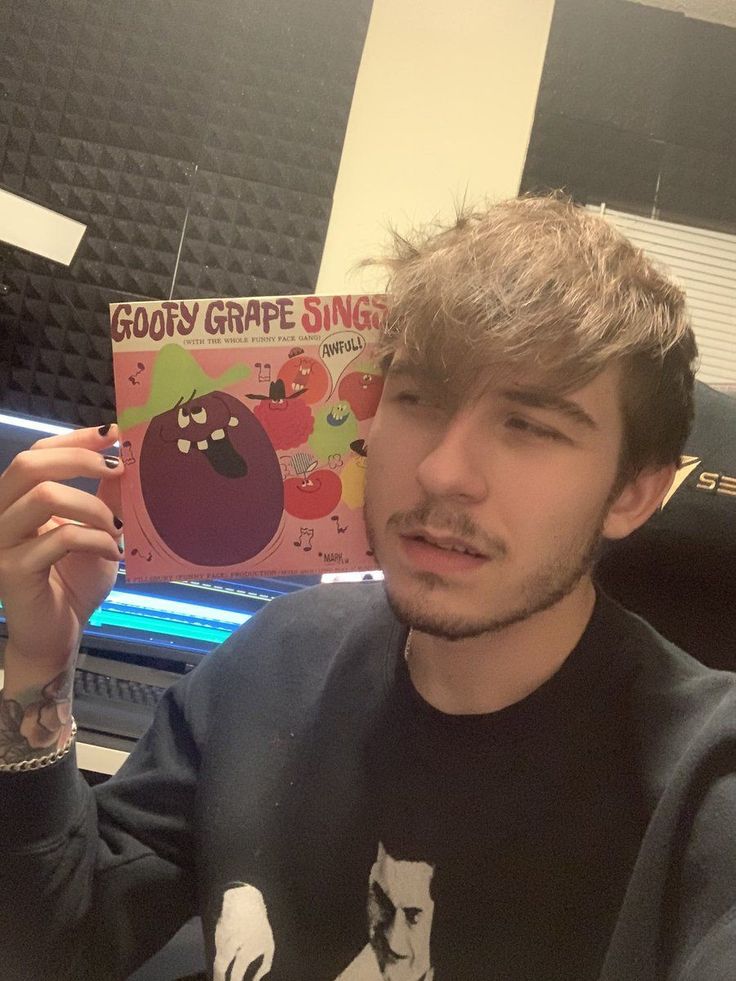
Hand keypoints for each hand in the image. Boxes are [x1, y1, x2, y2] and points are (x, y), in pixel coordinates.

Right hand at [0, 425, 124, 674]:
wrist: (58, 636)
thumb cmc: (74, 583)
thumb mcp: (98, 532)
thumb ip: (106, 499)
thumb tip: (127, 461)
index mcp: (18, 501)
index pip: (37, 452)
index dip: (73, 438)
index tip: (113, 433)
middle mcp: (1, 516)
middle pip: (28, 464)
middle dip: (79, 459)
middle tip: (118, 470)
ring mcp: (1, 543)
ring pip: (43, 496)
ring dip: (91, 506)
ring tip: (116, 528)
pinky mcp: (12, 571)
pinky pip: (59, 538)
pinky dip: (95, 540)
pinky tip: (114, 555)